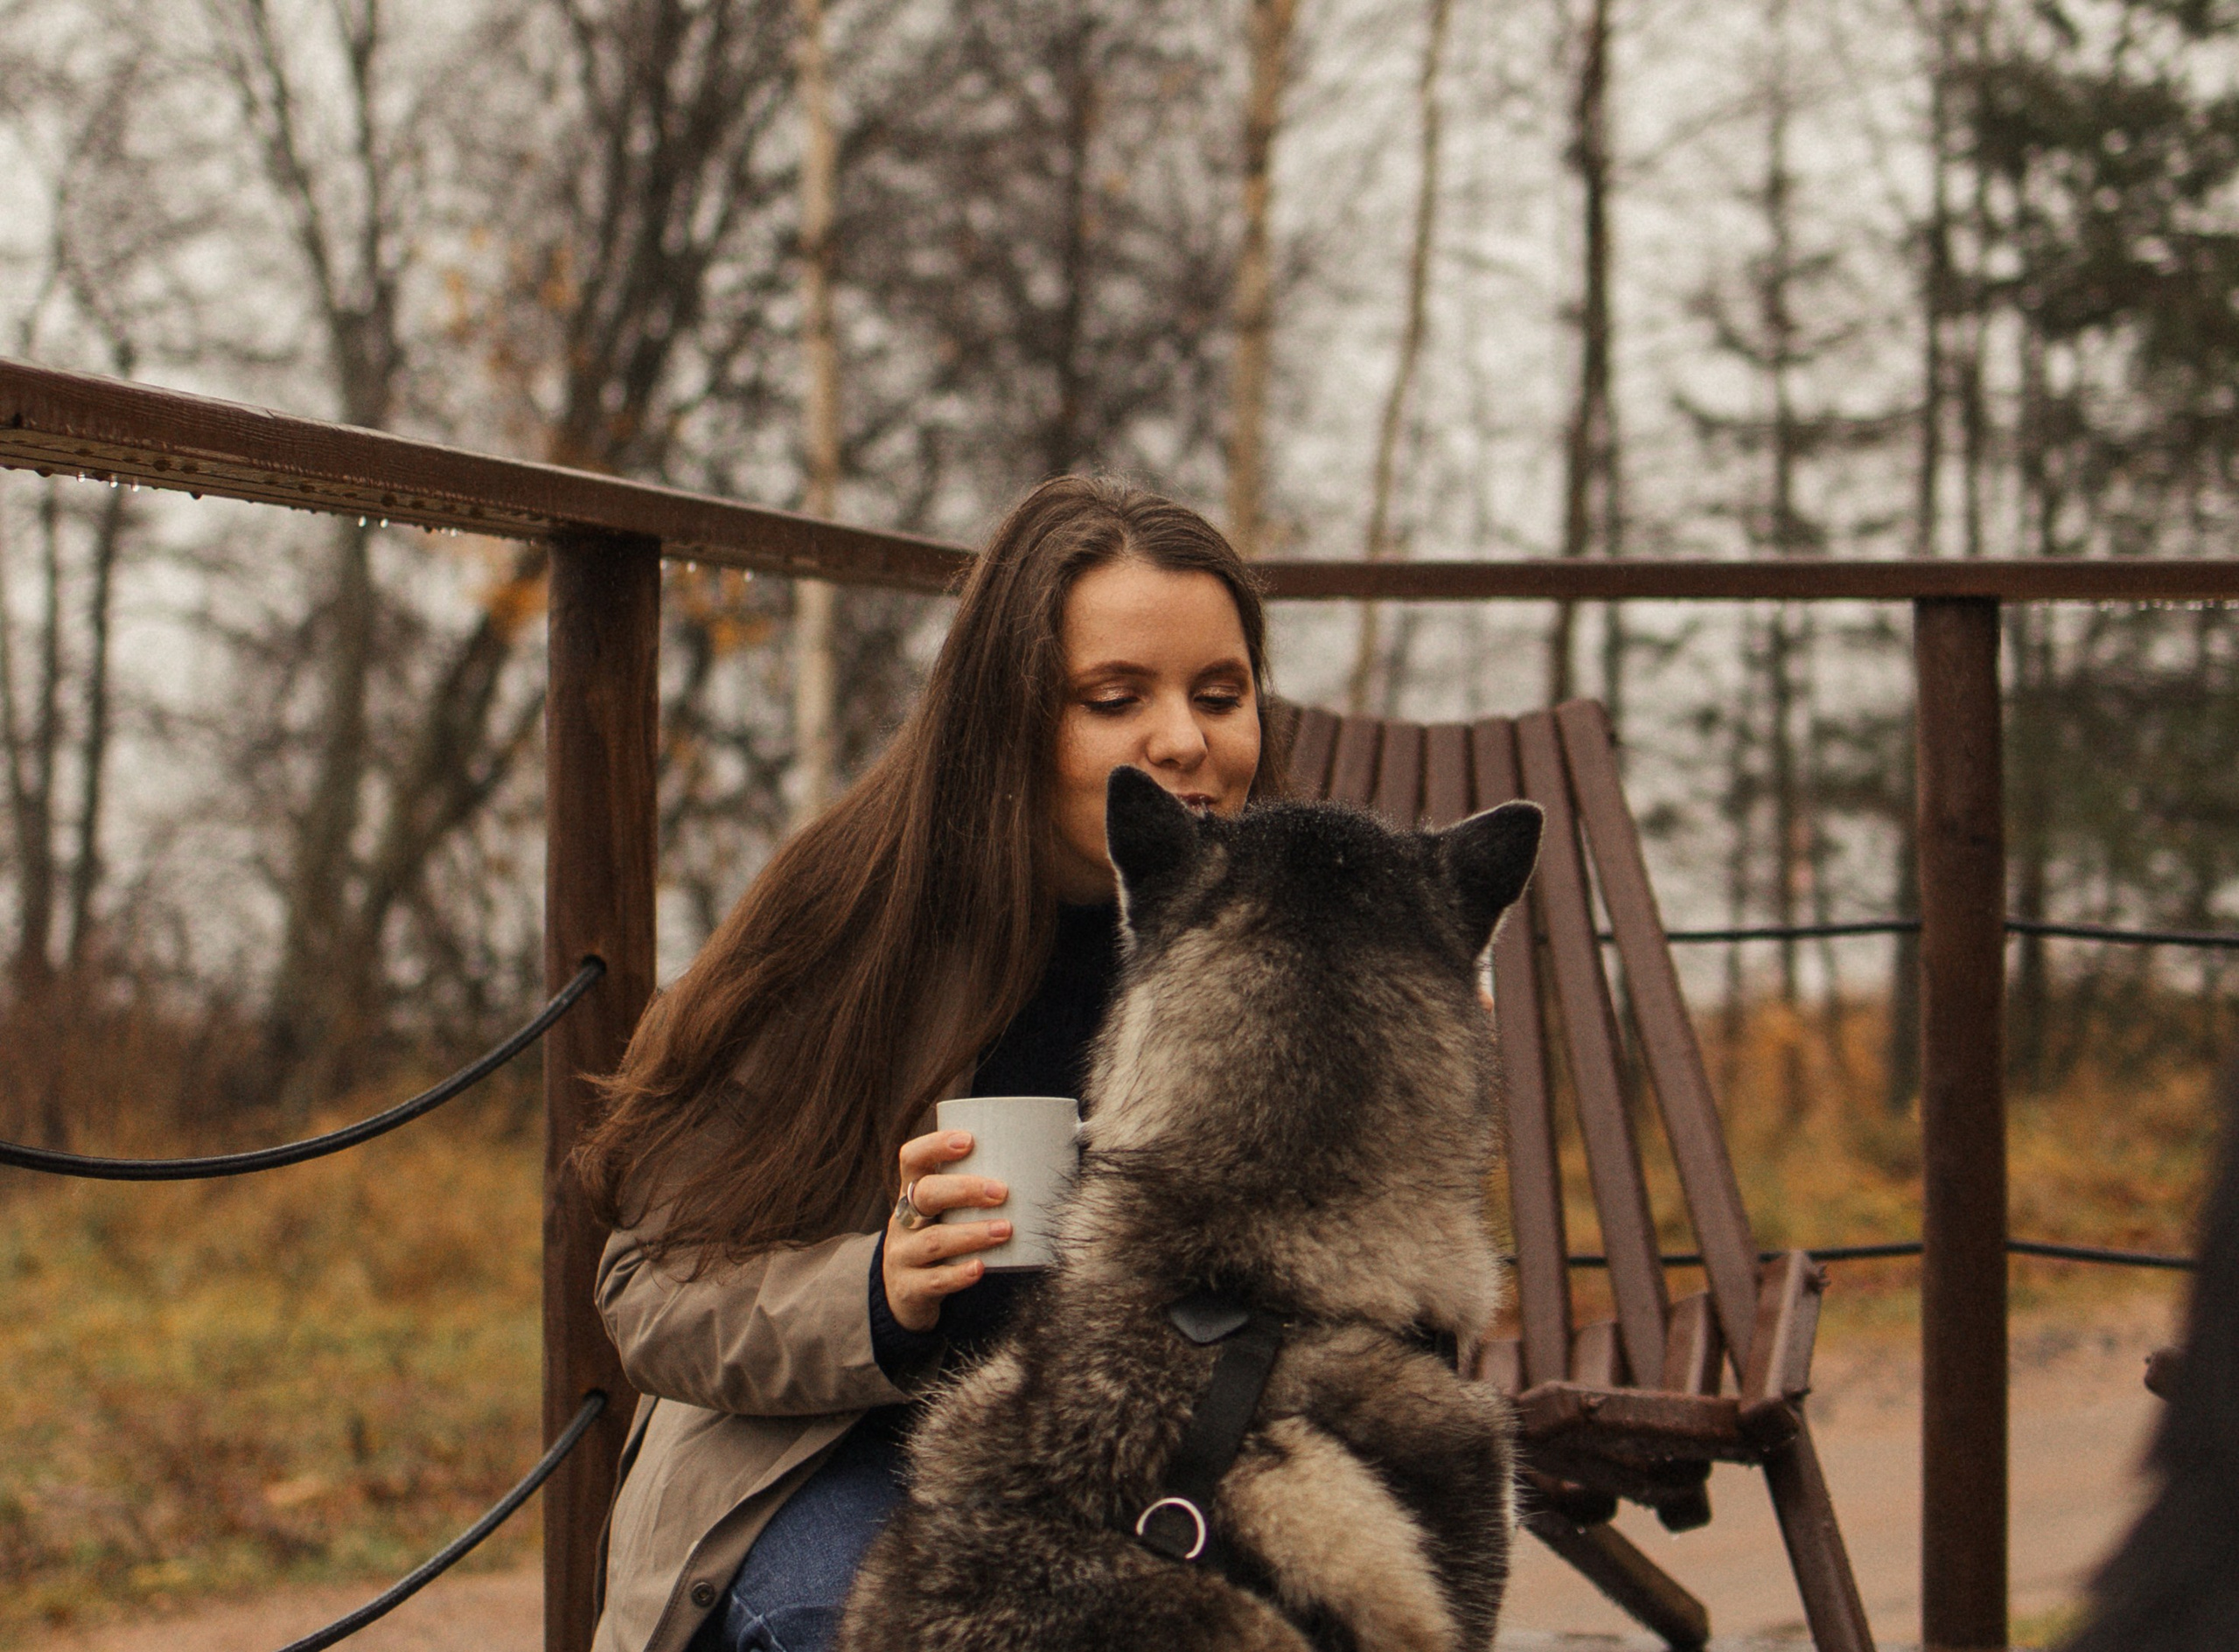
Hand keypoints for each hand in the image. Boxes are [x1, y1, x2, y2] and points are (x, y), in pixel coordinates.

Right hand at [884, 1130, 1010, 1333]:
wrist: (907, 1294)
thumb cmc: (943, 1239)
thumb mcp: (947, 1213)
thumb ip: (979, 1190)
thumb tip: (1050, 1158)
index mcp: (912, 1193)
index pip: (913, 1159)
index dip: (936, 1145)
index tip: (969, 1141)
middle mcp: (902, 1220)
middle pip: (924, 1195)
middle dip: (964, 1190)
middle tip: (1002, 1192)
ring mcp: (902, 1256)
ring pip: (932, 1241)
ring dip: (972, 1233)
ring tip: (1005, 1229)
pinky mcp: (909, 1289)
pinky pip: (933, 1281)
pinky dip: (958, 1274)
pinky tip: (980, 1268)